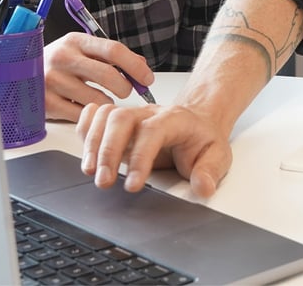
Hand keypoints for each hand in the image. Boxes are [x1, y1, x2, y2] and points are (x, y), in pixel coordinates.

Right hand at [43, 32, 154, 121]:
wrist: (17, 76)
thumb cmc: (59, 64)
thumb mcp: (82, 51)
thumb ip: (111, 57)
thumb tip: (141, 67)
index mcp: (75, 41)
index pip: (113, 50)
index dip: (135, 66)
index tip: (147, 78)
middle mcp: (62, 58)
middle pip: (108, 75)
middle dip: (125, 87)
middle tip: (126, 92)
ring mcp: (52, 81)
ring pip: (97, 98)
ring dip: (107, 103)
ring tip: (101, 98)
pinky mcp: (46, 103)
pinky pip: (82, 114)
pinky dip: (90, 113)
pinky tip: (84, 106)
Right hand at [76, 101, 230, 197]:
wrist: (197, 124)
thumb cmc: (202, 140)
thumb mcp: (218, 156)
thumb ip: (210, 171)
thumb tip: (203, 187)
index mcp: (175, 119)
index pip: (153, 132)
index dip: (140, 158)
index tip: (133, 185)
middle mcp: (149, 114)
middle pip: (121, 119)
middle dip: (108, 151)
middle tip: (104, 182)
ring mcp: (132, 116)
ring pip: (105, 116)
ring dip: (93, 144)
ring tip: (91, 172)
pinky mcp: (118, 123)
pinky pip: (95, 115)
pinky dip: (85, 130)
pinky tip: (86, 152)